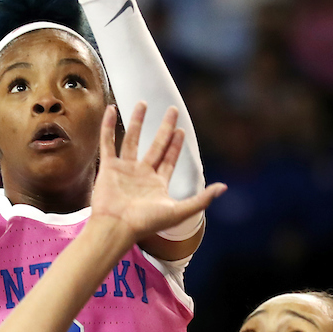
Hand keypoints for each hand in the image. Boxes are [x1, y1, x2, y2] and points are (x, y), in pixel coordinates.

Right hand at [89, 103, 222, 243]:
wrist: (117, 227)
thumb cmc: (147, 223)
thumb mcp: (179, 211)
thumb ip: (202, 199)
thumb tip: (224, 187)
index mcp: (158, 184)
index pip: (169, 159)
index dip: (176, 145)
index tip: (181, 129)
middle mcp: (142, 175)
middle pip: (155, 146)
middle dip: (164, 128)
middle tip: (172, 109)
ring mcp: (124, 171)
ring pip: (131, 140)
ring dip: (137, 122)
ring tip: (142, 103)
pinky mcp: (108, 168)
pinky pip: (108, 142)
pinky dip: (109, 127)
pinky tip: (112, 109)